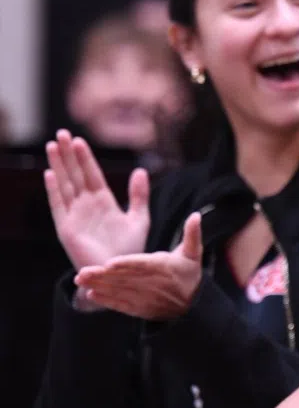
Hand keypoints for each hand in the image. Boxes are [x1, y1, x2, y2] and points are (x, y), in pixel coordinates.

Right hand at [44, 129, 150, 270]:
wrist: (120, 274)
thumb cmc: (130, 249)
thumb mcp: (139, 218)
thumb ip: (139, 195)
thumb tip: (141, 170)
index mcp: (103, 202)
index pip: (92, 174)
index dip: (85, 157)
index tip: (79, 139)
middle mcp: (86, 206)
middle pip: (75, 175)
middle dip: (68, 155)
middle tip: (61, 133)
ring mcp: (75, 216)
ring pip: (65, 185)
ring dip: (59, 166)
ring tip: (52, 145)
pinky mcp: (67, 229)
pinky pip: (59, 206)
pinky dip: (54, 190)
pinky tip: (50, 174)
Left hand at [74, 212, 203, 320]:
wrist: (194, 305)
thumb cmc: (190, 274)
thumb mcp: (194, 253)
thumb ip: (192, 234)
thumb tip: (196, 215)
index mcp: (164, 268)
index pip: (143, 265)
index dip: (126, 264)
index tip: (109, 263)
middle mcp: (153, 284)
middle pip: (125, 279)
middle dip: (103, 276)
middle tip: (82, 271)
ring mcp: (145, 298)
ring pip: (119, 291)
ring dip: (99, 286)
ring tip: (81, 280)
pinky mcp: (140, 309)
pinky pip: (121, 305)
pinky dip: (106, 301)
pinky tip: (91, 294)